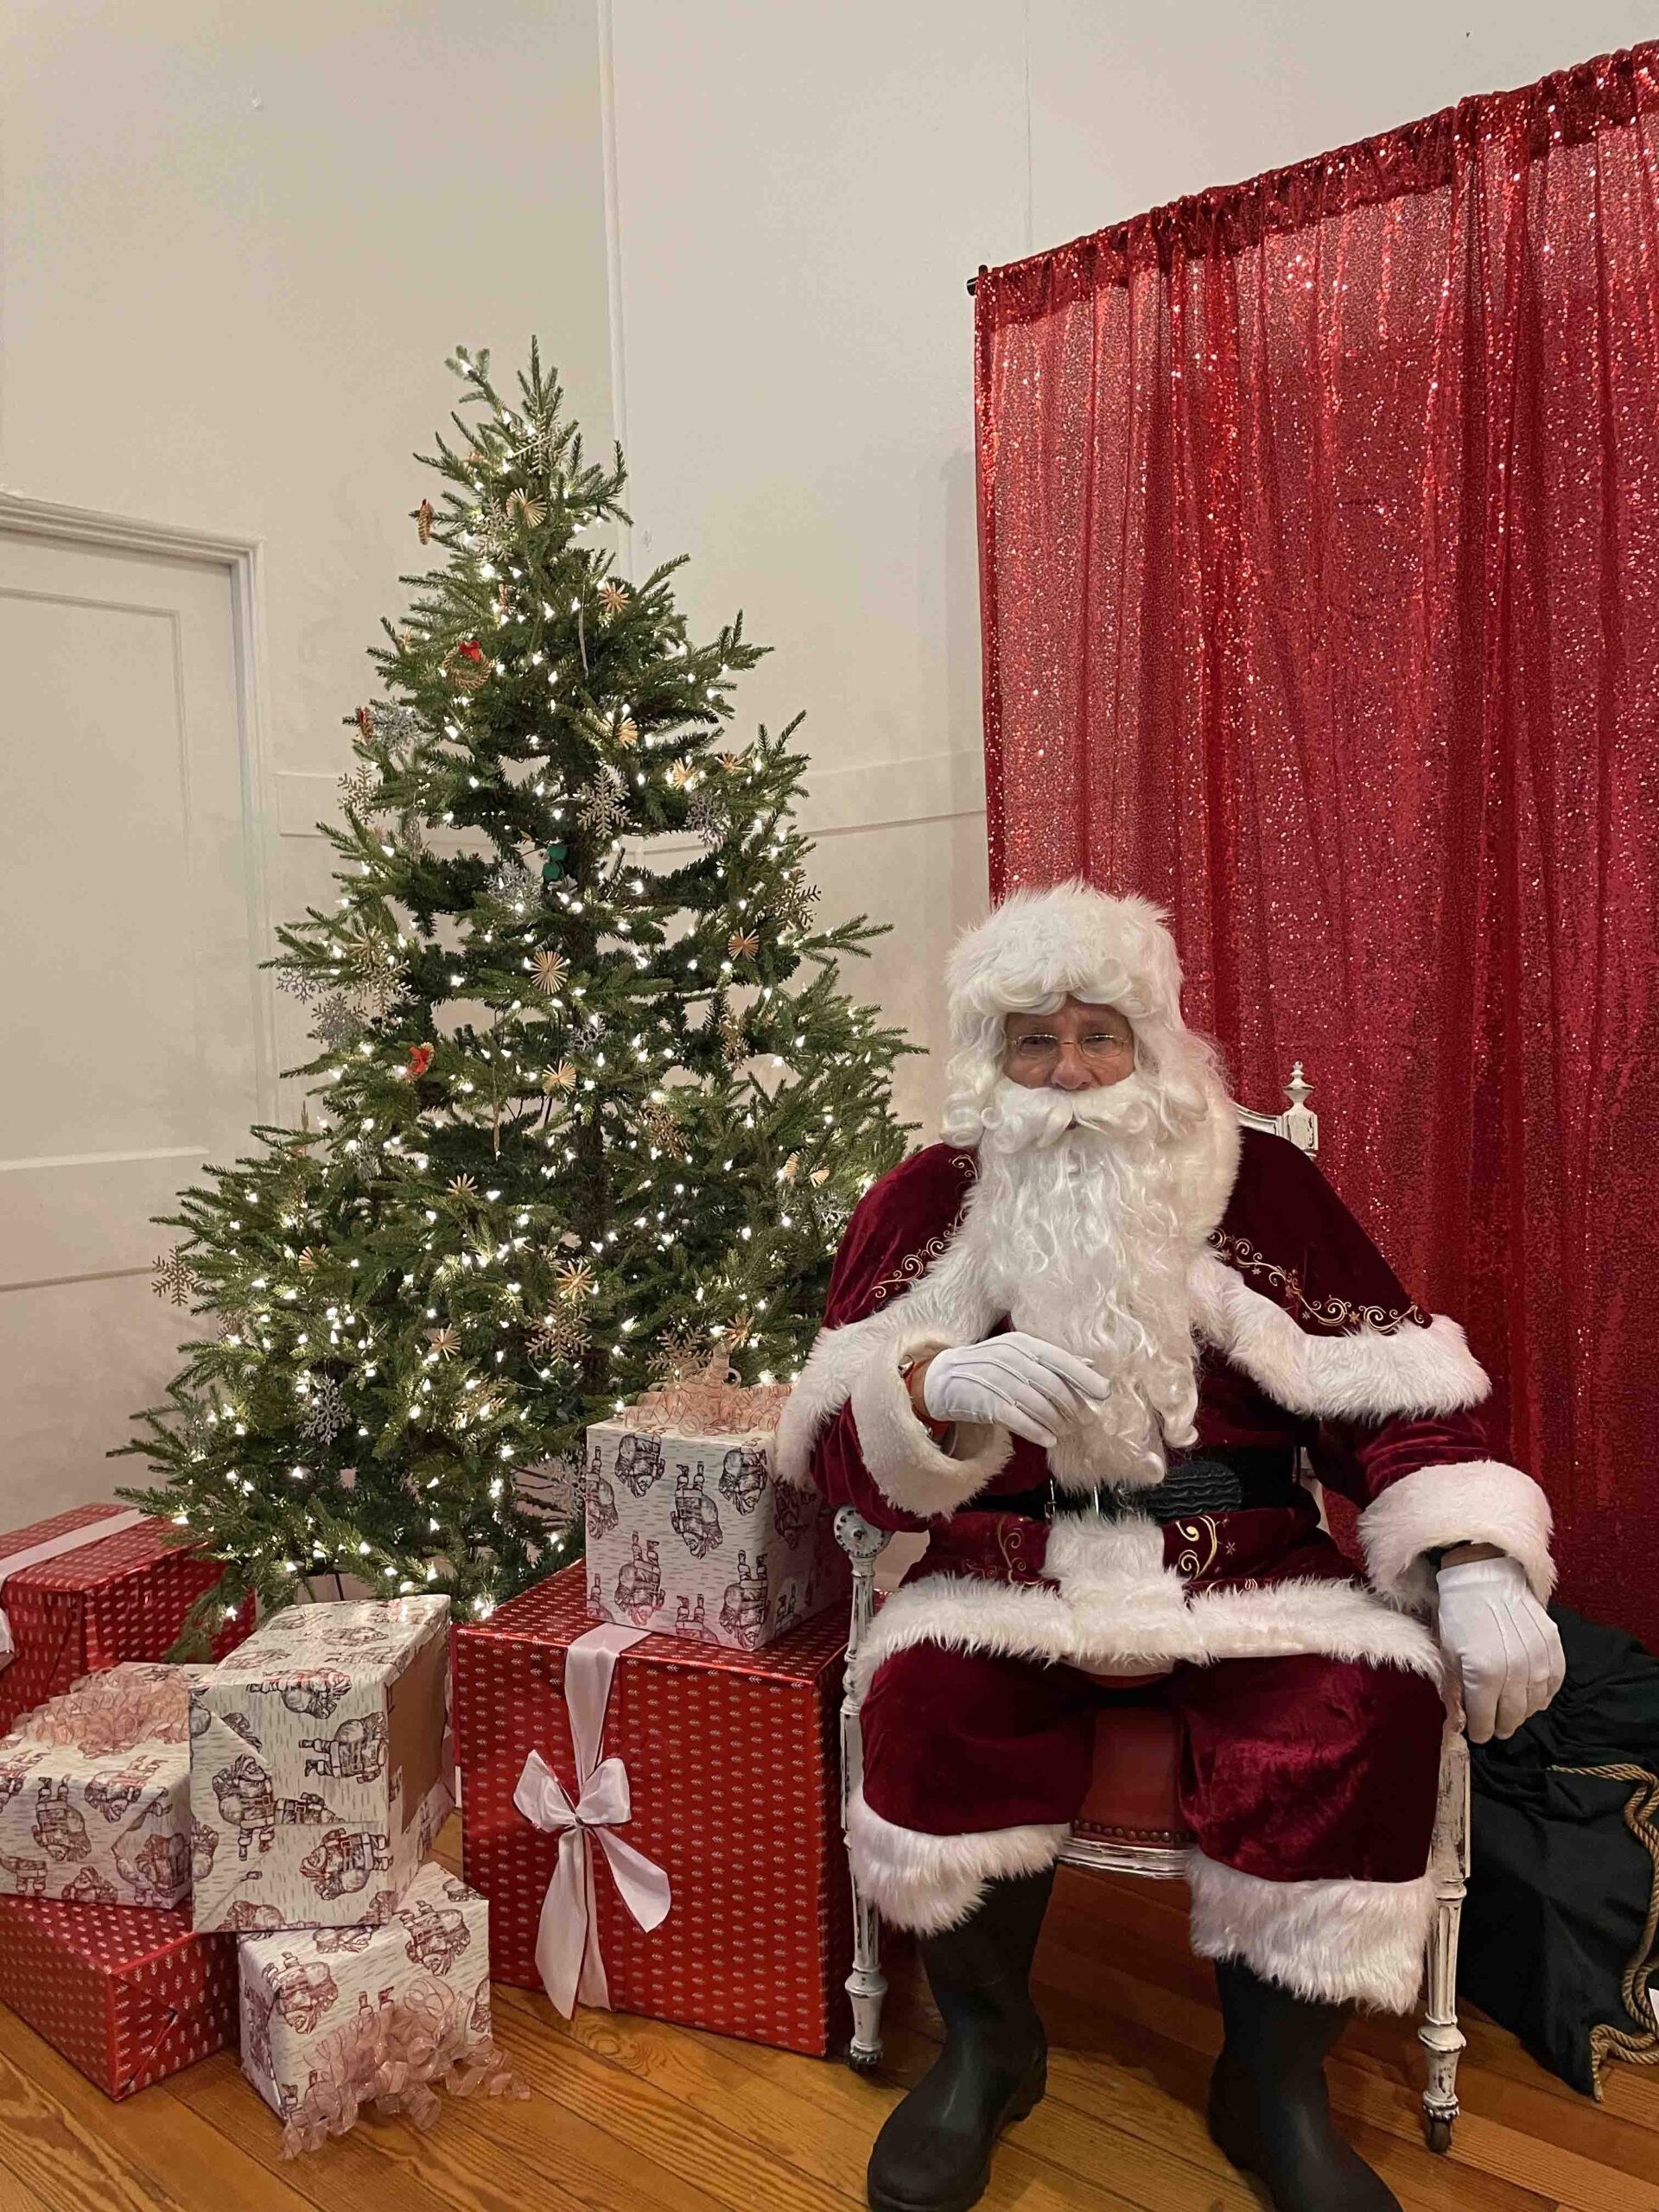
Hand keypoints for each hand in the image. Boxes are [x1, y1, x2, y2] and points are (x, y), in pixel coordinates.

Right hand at [919, 1333, 1108, 1450]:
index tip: (1103, 1393)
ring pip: (1034, 1402)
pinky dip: (1035, 1430)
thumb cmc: (989, 1368)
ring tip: (1066, 1432)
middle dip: (1072, 1404)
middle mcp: (1008, 1356)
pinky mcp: (982, 1400)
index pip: (1058, 1359)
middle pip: (1049, 1383)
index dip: (1083, 1376)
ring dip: (1056, 1420)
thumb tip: (1089, 1364)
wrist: (942, 1378)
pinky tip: (1048, 1440)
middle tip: (1085, 1420)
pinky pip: (1014, 1417)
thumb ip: (1053, 1360)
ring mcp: (993, 1378)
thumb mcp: (1019, 1356)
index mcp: (1022, 1343)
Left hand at [1436, 1554, 1564, 1742]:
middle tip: (1495, 1727)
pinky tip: (1529, 1694)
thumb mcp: (1447, 1654)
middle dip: (1501, 1726)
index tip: (1478, 1733)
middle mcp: (1514, 1672)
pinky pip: (1551, 1687)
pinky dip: (1541, 1696)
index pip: (1484, 1721)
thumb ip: (1454, 1693)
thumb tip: (1458, 1725)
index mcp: (1483, 1674)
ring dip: (1521, 1713)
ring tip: (1511, 1711)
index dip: (1480, 1732)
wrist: (1485, 1579)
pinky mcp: (1553, 1651)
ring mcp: (1537, 1662)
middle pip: (1511, 1718)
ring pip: (1533, 1706)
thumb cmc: (1459, 1616)